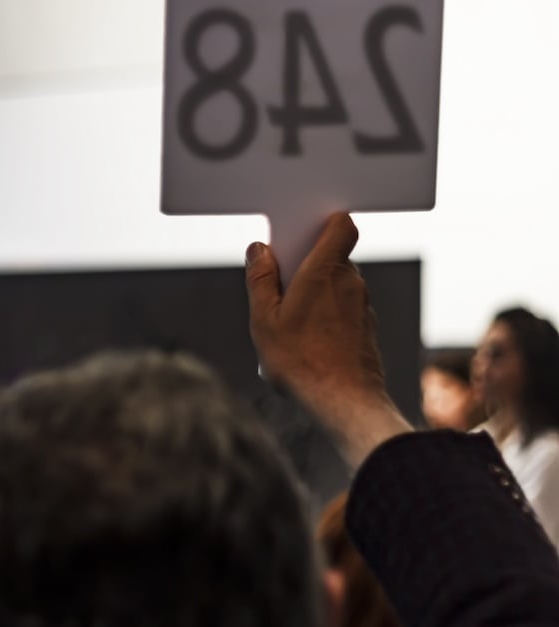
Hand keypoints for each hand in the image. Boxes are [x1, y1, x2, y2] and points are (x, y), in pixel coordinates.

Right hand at [245, 213, 411, 465]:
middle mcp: (351, 283)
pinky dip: (326, 319)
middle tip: (277, 295)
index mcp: (326, 271)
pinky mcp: (367, 330)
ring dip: (313, 297)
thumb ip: (261, 280)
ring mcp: (363, 307)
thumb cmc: (300, 361)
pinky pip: (343, 312)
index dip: (323, 223)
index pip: (341, 226)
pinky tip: (306, 347)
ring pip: (335, 287)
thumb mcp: (264, 319)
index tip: (299, 235)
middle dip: (304, 268)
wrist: (344, 404)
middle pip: (330, 258)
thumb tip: (259, 250)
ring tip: (288, 330)